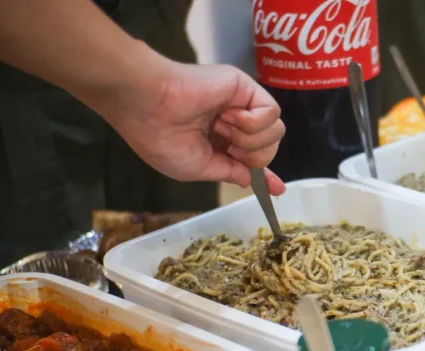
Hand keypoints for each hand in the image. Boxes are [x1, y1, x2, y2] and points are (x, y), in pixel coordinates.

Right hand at [101, 57, 286, 194]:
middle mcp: (232, 121)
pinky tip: (228, 116)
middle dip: (253, 158)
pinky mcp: (245, 87)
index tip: (277, 190)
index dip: (265, 174)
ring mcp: (240, 103)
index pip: (252, 158)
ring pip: (276, 131)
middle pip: (268, 147)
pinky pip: (272, 112)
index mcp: (217, 141)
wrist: (147, 104)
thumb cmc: (160, 137)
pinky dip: (253, 123)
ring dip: (251, 141)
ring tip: (224, 130)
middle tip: (230, 150)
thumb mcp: (198, 167)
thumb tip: (251, 180)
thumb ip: (229, 172)